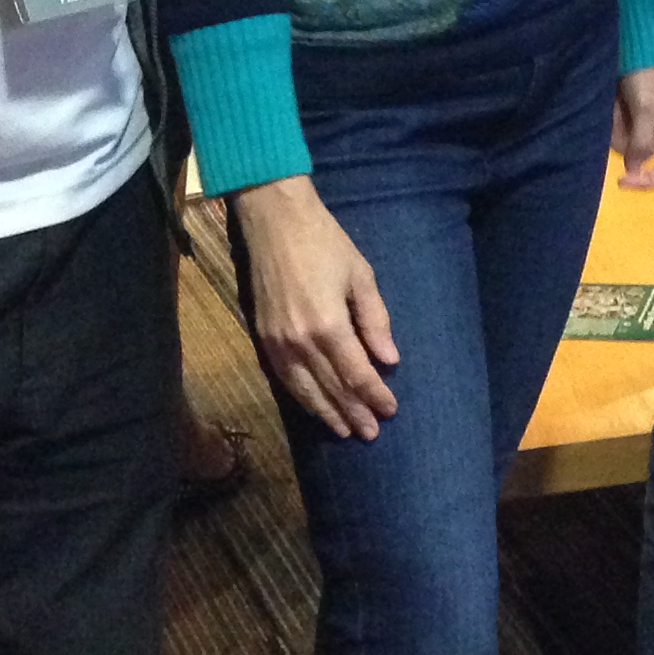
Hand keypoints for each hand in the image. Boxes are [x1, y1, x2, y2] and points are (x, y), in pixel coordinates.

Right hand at [234, 176, 399, 438]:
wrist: (275, 221)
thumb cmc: (325, 242)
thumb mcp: (361, 276)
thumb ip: (375, 321)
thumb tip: (389, 360)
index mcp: (328, 325)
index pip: (356, 374)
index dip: (374, 395)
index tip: (391, 410)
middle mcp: (300, 342)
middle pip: (331, 388)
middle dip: (353, 412)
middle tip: (371, 433)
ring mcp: (278, 343)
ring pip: (305, 390)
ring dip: (327, 413)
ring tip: (345, 431)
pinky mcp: (263, 338)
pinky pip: (284, 379)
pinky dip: (302, 397)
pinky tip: (314, 406)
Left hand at [613, 64, 653, 189]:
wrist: (636, 41)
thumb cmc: (647, 70)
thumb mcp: (646, 103)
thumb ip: (642, 137)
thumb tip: (635, 170)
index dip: (647, 180)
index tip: (621, 180)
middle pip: (641, 156)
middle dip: (625, 140)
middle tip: (618, 115)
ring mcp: (645, 122)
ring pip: (626, 143)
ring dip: (615, 126)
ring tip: (616, 101)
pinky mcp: (630, 114)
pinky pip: (617, 129)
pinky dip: (611, 118)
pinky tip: (612, 100)